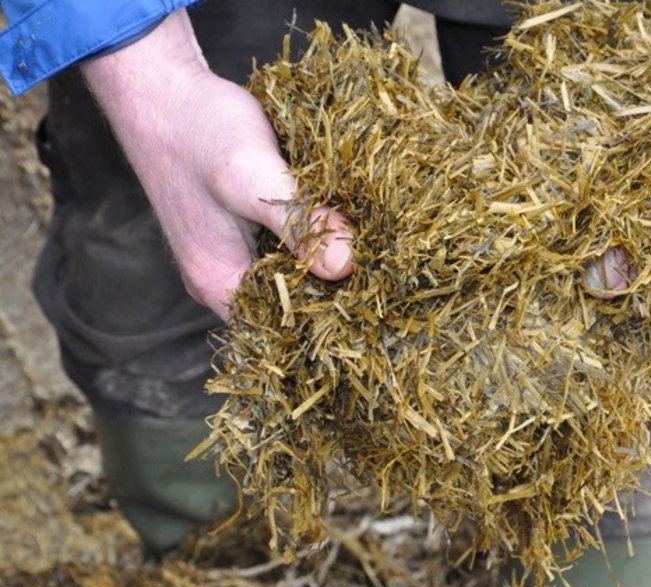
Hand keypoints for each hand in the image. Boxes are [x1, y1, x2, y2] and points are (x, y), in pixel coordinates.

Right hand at [81, 9, 352, 320]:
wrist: (162, 88)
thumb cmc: (198, 130)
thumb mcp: (252, 175)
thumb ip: (297, 220)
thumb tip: (346, 265)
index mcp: (219, 283)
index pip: (284, 330)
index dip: (329, 320)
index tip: (375, 296)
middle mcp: (223, 278)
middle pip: (289, 305)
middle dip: (334, 289)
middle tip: (384, 267)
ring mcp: (231, 253)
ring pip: (290, 275)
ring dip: (325, 261)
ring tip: (373, 246)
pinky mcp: (242, 227)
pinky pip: (284, 247)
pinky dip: (311, 237)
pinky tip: (341, 220)